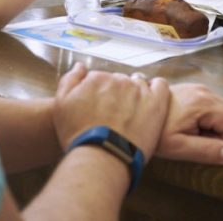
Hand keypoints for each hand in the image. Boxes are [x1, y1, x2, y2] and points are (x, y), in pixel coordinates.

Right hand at [53, 64, 170, 160]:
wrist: (101, 157)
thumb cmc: (79, 136)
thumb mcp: (62, 106)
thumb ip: (70, 80)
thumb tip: (80, 65)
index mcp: (97, 78)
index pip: (100, 79)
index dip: (99, 94)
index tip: (100, 109)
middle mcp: (119, 80)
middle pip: (120, 81)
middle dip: (117, 94)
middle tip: (114, 115)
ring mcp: (139, 90)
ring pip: (139, 83)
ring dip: (136, 92)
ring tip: (132, 113)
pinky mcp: (156, 102)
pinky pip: (160, 85)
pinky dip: (156, 89)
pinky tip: (151, 101)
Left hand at [155, 84, 222, 164]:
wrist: (130, 116)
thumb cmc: (154, 133)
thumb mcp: (179, 147)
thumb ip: (208, 150)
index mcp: (204, 103)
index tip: (202, 145)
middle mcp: (205, 91)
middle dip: (220, 132)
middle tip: (197, 140)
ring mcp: (199, 88)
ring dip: (213, 126)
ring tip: (190, 132)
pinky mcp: (193, 90)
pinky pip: (212, 106)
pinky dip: (206, 118)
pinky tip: (186, 123)